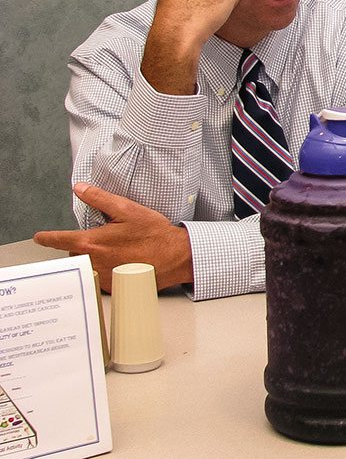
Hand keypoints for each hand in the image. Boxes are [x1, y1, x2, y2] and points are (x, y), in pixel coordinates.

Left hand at [33, 183, 193, 292]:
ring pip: (87, 266)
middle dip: (82, 246)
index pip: (59, 240)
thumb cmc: (154, 235)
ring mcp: (102, 276)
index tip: (40, 237)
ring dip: (93, 259)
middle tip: (102, 239)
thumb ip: (99, 198)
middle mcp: (93, 261)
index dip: (46, 237)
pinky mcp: (113, 286)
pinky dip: (106, 270)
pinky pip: (100, 277)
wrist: (175, 257)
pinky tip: (122, 262)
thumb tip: (80, 189)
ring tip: (115, 251)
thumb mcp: (127, 210)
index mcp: (92, 242)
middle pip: (74, 254)